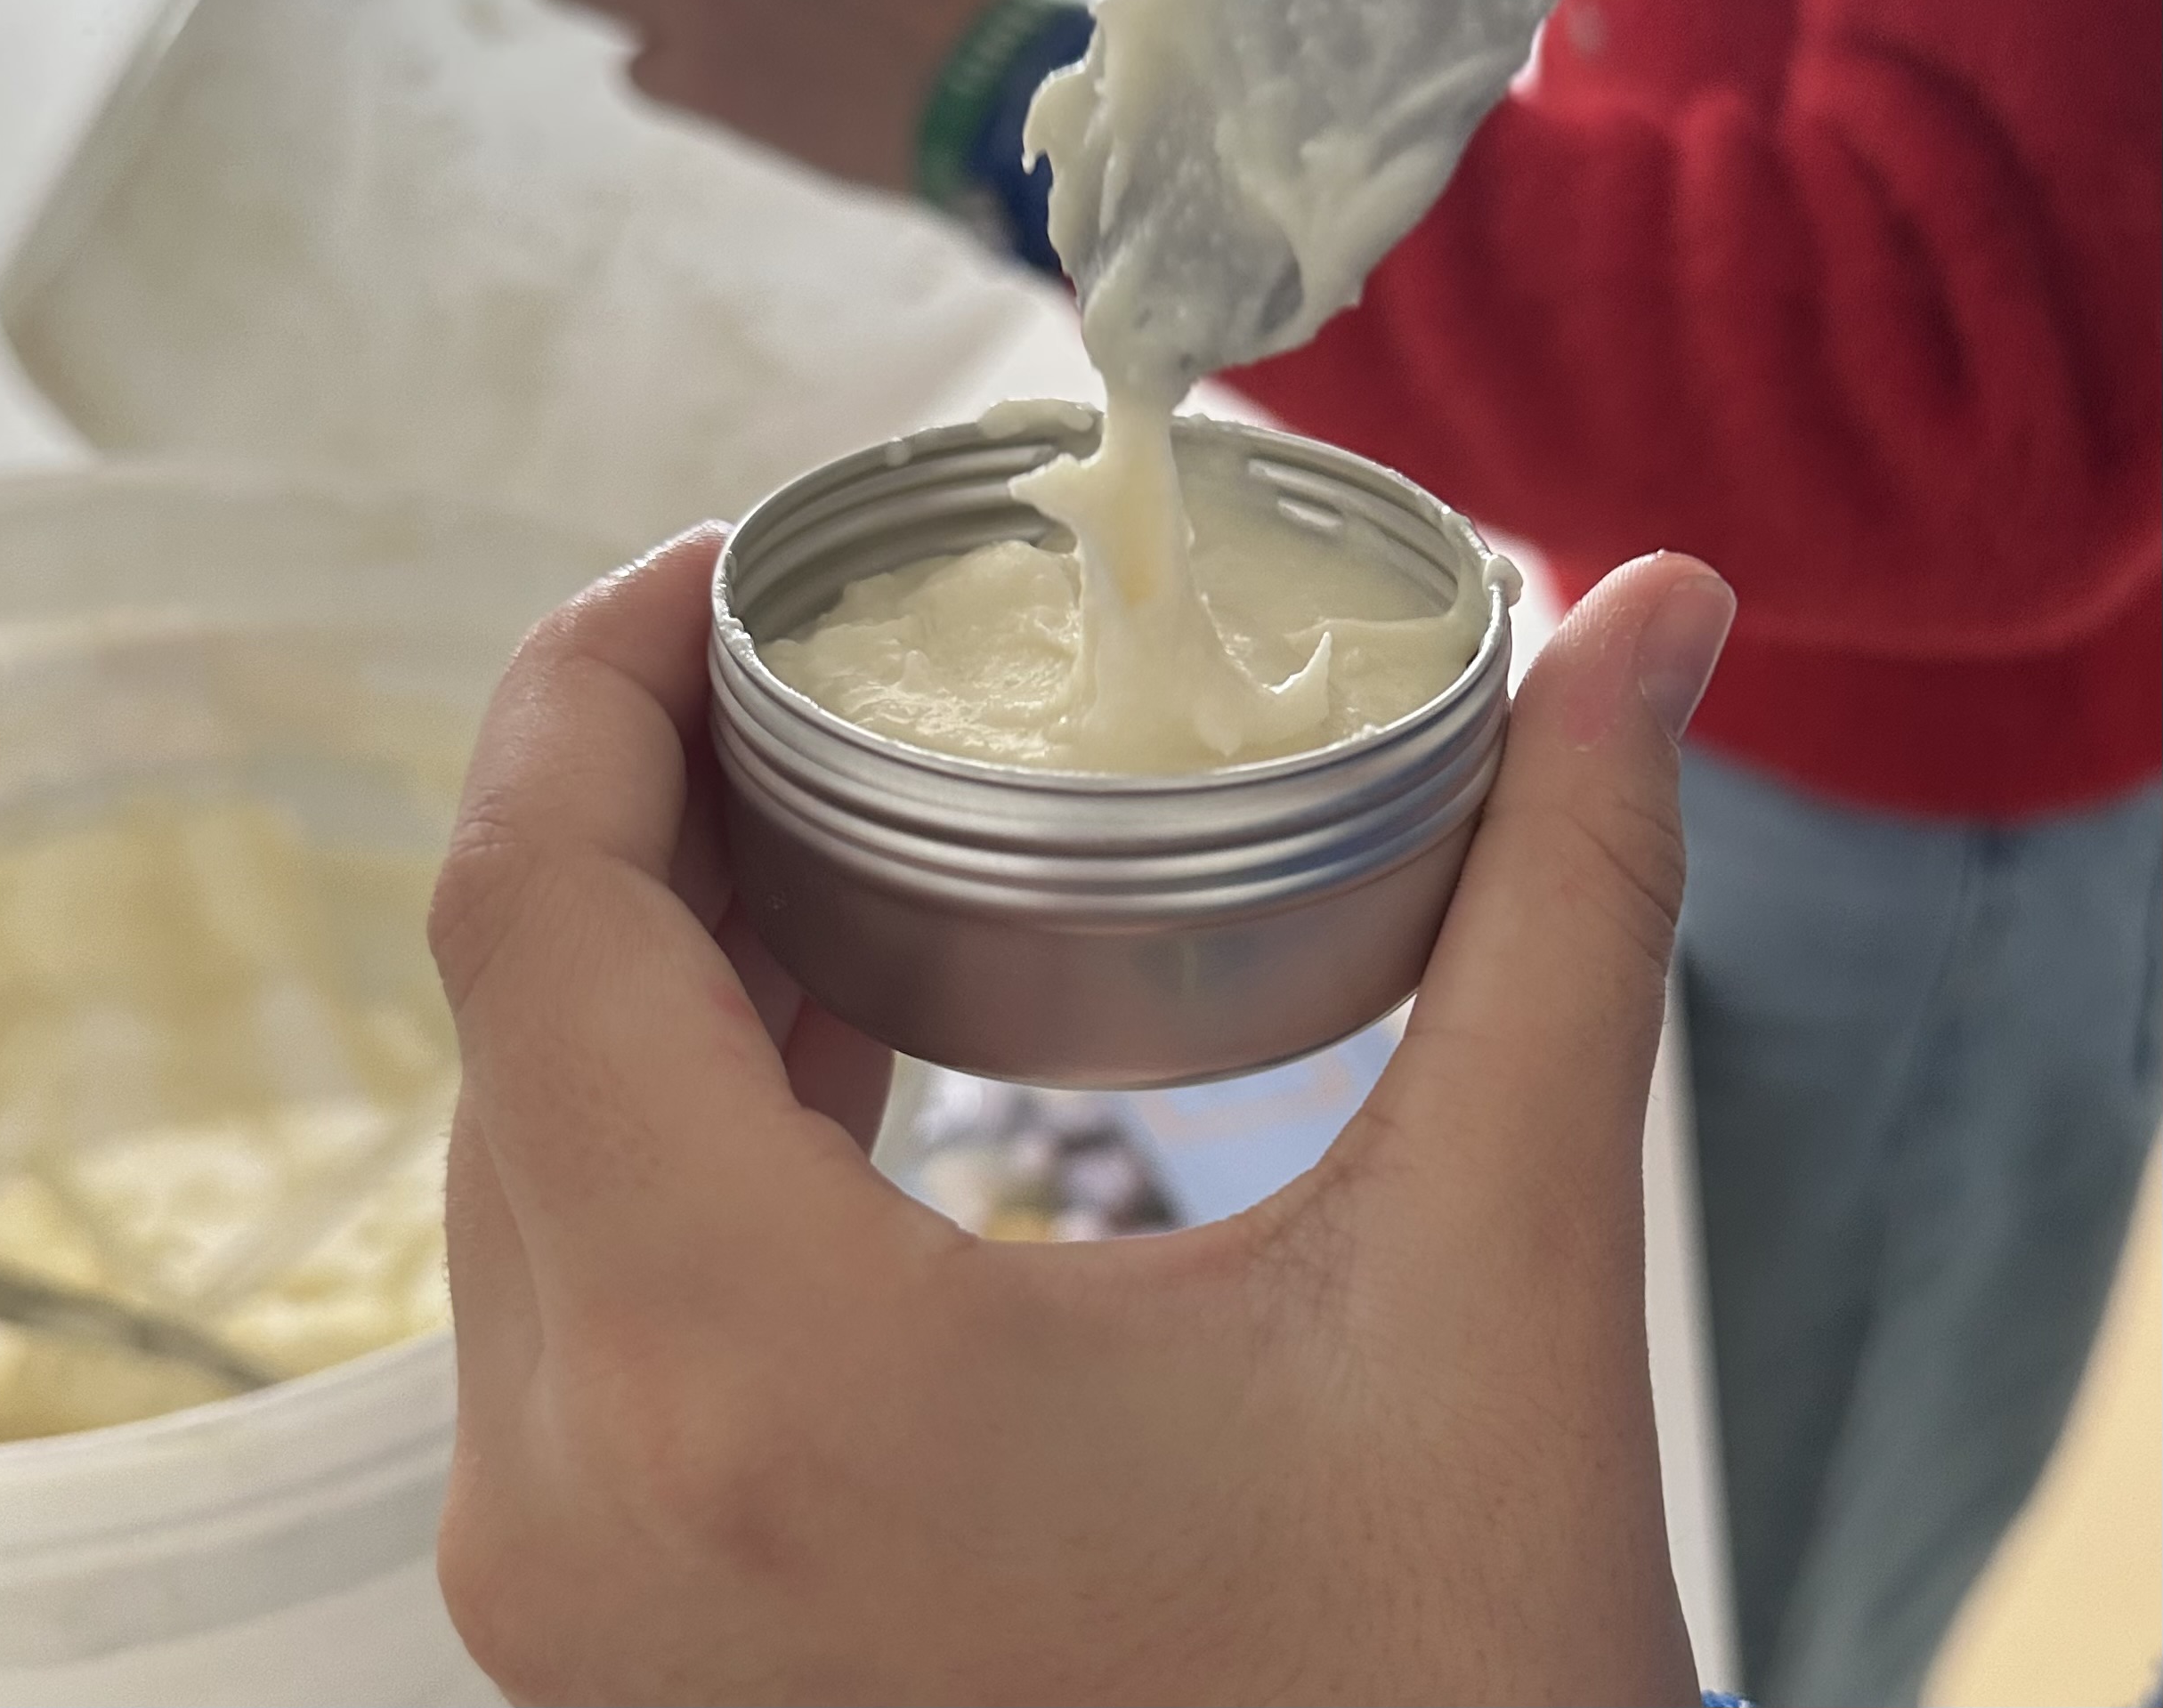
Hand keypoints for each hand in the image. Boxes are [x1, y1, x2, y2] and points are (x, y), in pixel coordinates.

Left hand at [431, 529, 1733, 1705]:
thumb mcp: (1508, 1288)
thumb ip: (1565, 911)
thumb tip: (1650, 620)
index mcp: (747, 1375)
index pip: (530, 912)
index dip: (597, 679)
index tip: (733, 565)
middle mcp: (578, 1493)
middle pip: (518, 1010)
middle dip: (645, 786)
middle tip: (819, 655)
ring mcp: (568, 1588)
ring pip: (529, 1146)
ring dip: (653, 947)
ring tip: (837, 800)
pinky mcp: (616, 1628)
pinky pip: (569, 1276)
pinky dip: (669, 1105)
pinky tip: (830, 1022)